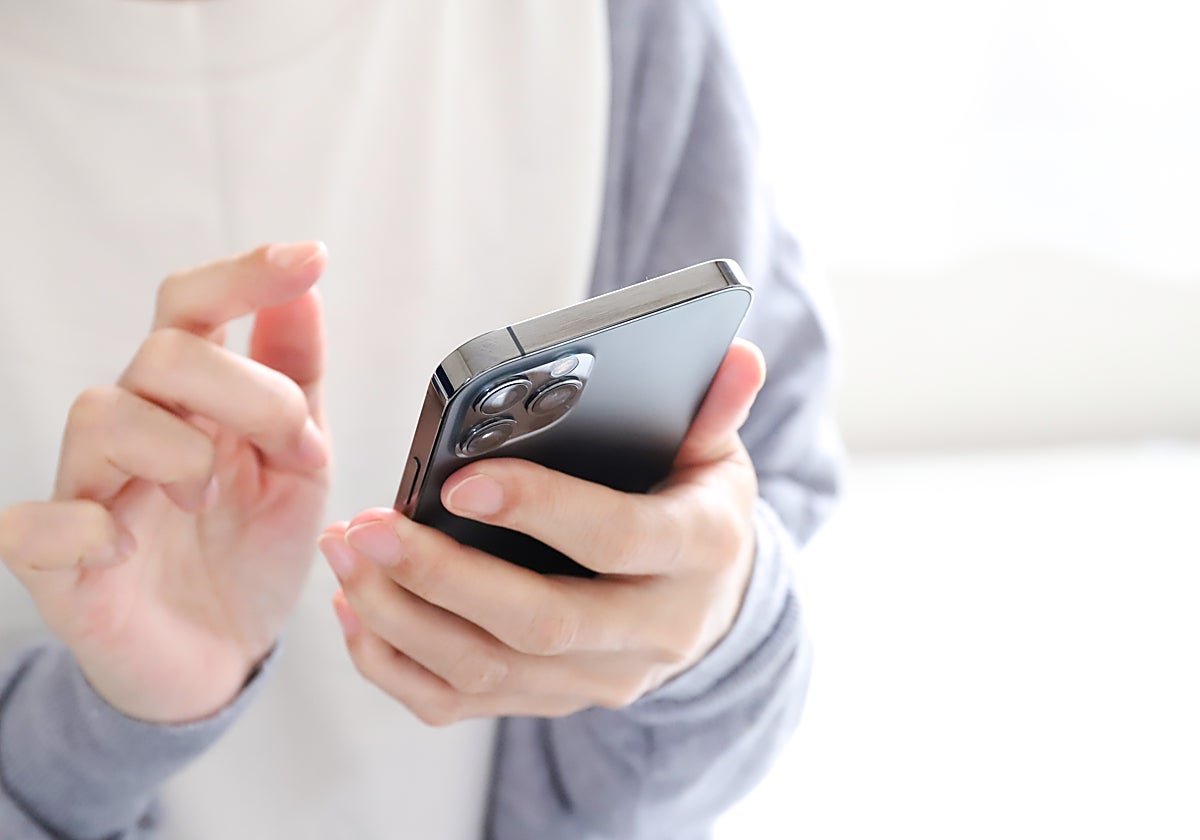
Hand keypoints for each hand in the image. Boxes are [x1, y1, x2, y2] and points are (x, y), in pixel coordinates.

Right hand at [0, 243, 330, 722]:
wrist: (222, 655)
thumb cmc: (251, 551)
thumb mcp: (298, 464)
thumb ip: (297, 380)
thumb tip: (306, 290)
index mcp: (192, 399)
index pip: (193, 306)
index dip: (244, 275)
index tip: (311, 258)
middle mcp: (135, 429)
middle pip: (163, 354)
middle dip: (250, 396)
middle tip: (298, 453)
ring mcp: (88, 490)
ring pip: (103, 415)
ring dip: (180, 452)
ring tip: (211, 502)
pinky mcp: (57, 562)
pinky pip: (33, 525)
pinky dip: (81, 529)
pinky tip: (122, 546)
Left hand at [320, 339, 764, 723]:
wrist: (705, 604)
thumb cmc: (694, 507)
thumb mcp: (716, 455)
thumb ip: (715, 408)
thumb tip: (738, 355)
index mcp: (698, 554)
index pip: (617, 539)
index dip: (542, 511)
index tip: (460, 482)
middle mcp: (652, 632)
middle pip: (540, 624)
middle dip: (444, 577)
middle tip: (368, 526)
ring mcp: (598, 681)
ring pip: (489, 672)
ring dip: (404, 618)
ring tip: (346, 553)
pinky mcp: (550, 703)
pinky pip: (461, 705)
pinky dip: (396, 665)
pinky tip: (355, 611)